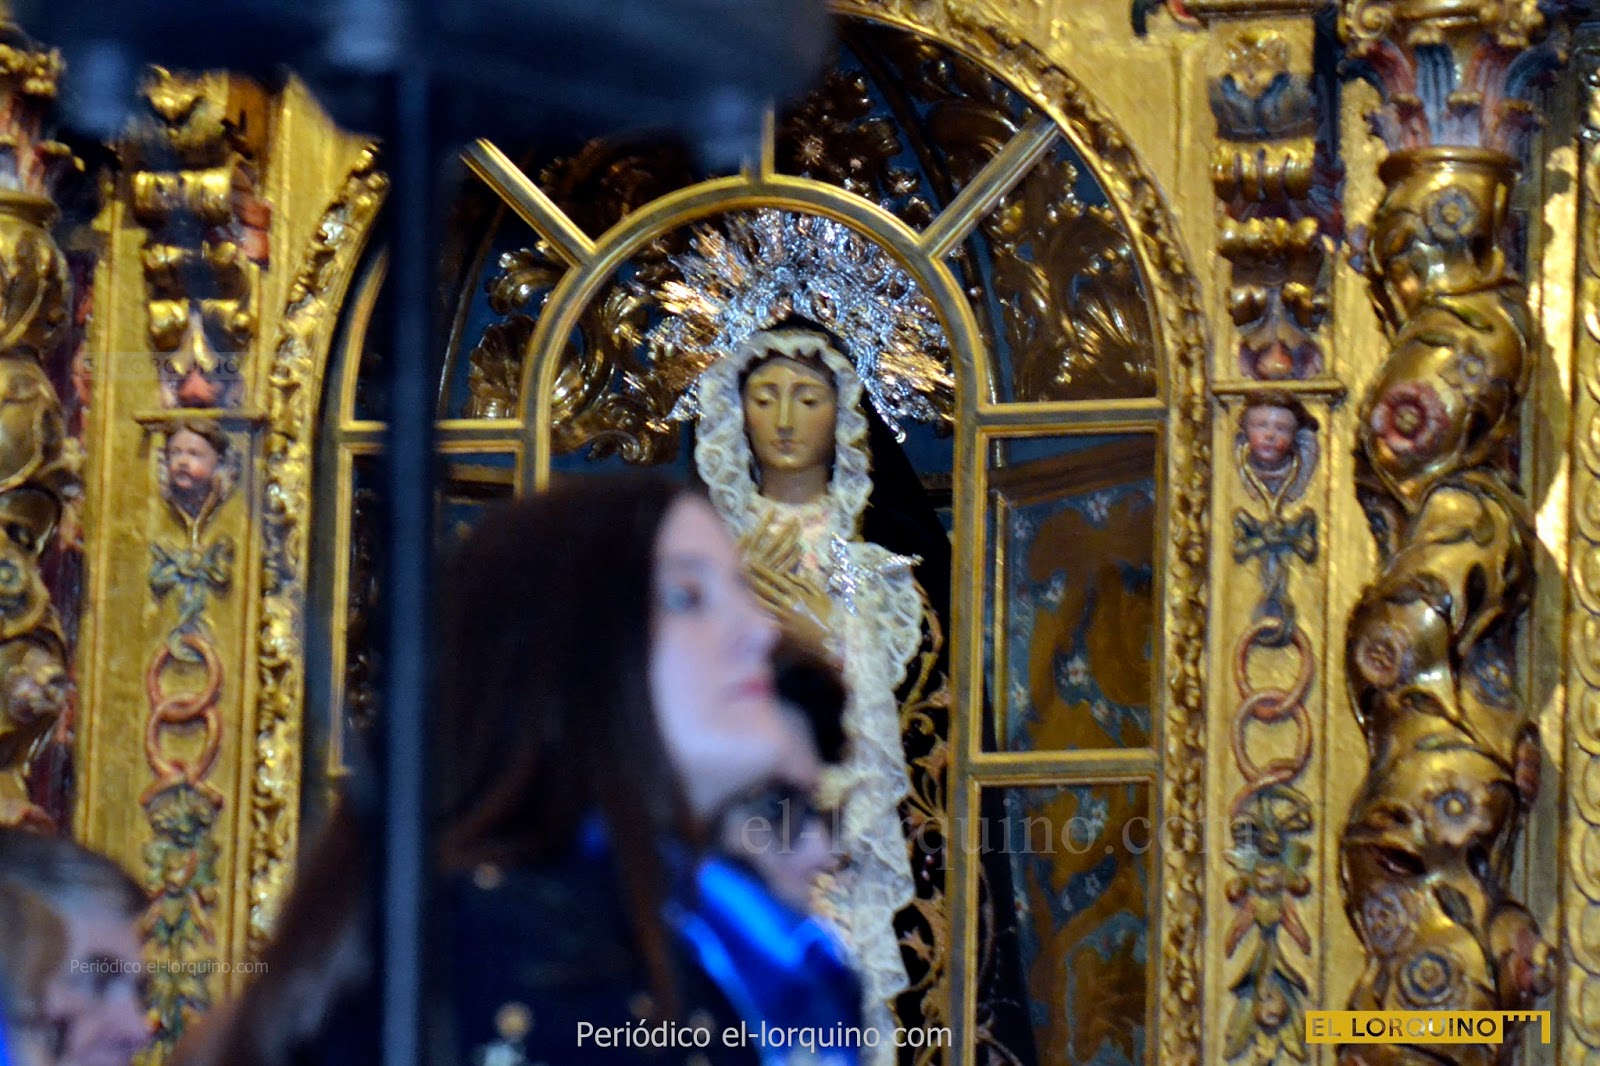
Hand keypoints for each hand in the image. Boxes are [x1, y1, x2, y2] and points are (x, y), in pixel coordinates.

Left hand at [739, 519, 834, 653]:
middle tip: (738, 572)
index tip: (752, 563)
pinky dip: (754, 617)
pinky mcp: (782, 632)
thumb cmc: (828, 614)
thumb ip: (805, 583)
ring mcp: (783, 619)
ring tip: (736, 589)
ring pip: (762, 605)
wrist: (833, 638)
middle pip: (765, 590)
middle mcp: (787, 605)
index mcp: (797, 594)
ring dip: (749, 596)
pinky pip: (765, 623)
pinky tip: (742, 612)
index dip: (762, 570)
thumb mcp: (820, 594)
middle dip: (751, 580)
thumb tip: (788, 574)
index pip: (775, 579)